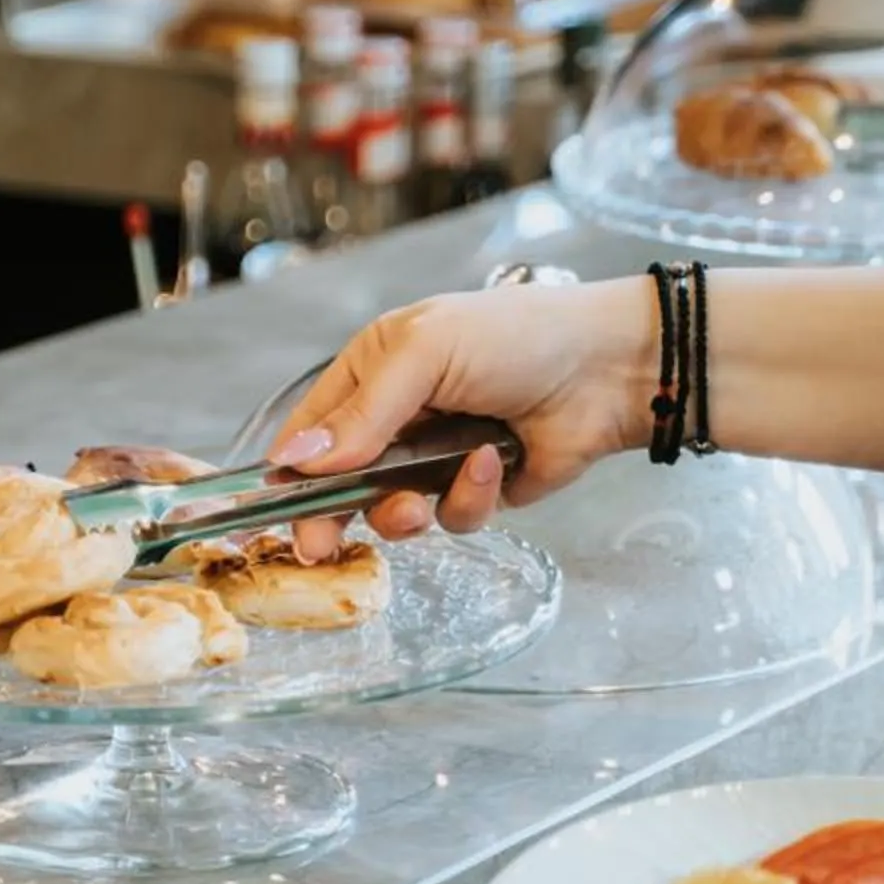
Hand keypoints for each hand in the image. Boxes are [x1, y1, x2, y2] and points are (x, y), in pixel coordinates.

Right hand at [267, 281, 656, 560]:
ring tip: (421, 499)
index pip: (310, 431)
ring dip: (404, 511)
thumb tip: (298, 462)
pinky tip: (495, 463)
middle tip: (322, 547)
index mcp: (372, 372)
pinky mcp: (478, 490)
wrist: (609, 368)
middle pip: (341, 484)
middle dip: (334, 514)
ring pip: (392, 510)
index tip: (274, 515)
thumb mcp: (425, 354)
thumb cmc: (517, 336)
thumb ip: (361, 413)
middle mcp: (397, 419)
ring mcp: (437, 457)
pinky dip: (470, 498)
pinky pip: (452, 517)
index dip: (289, 474)